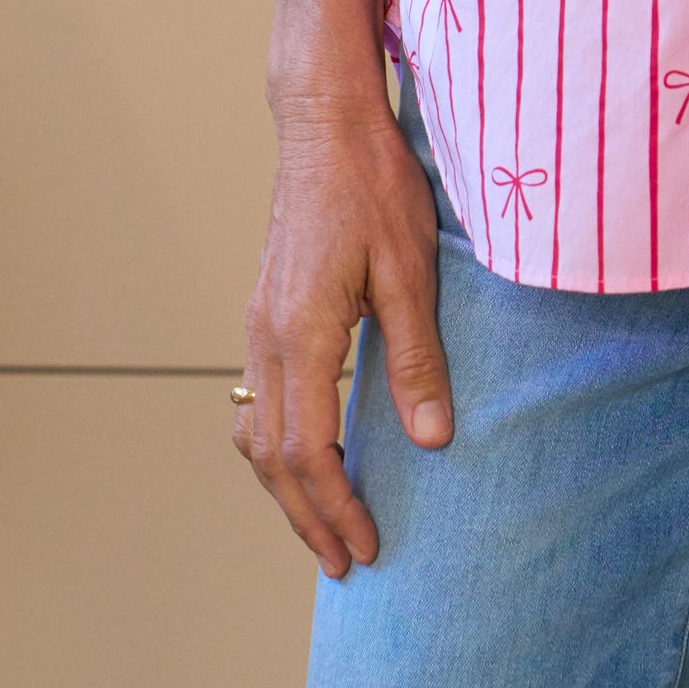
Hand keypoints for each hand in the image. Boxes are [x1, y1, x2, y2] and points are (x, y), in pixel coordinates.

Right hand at [235, 95, 453, 576]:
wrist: (326, 124)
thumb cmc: (373, 185)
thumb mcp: (411, 270)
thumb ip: (417, 357)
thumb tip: (431, 439)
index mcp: (302, 335)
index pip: (307, 452)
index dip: (335, 507)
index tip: (364, 548)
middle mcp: (267, 338)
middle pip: (272, 457)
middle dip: (306, 517)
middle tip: (343, 563)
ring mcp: (259, 325)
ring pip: (257, 433)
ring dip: (286, 487)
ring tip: (323, 524)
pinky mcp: (266, 312)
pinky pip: (259, 400)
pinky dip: (277, 446)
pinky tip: (307, 454)